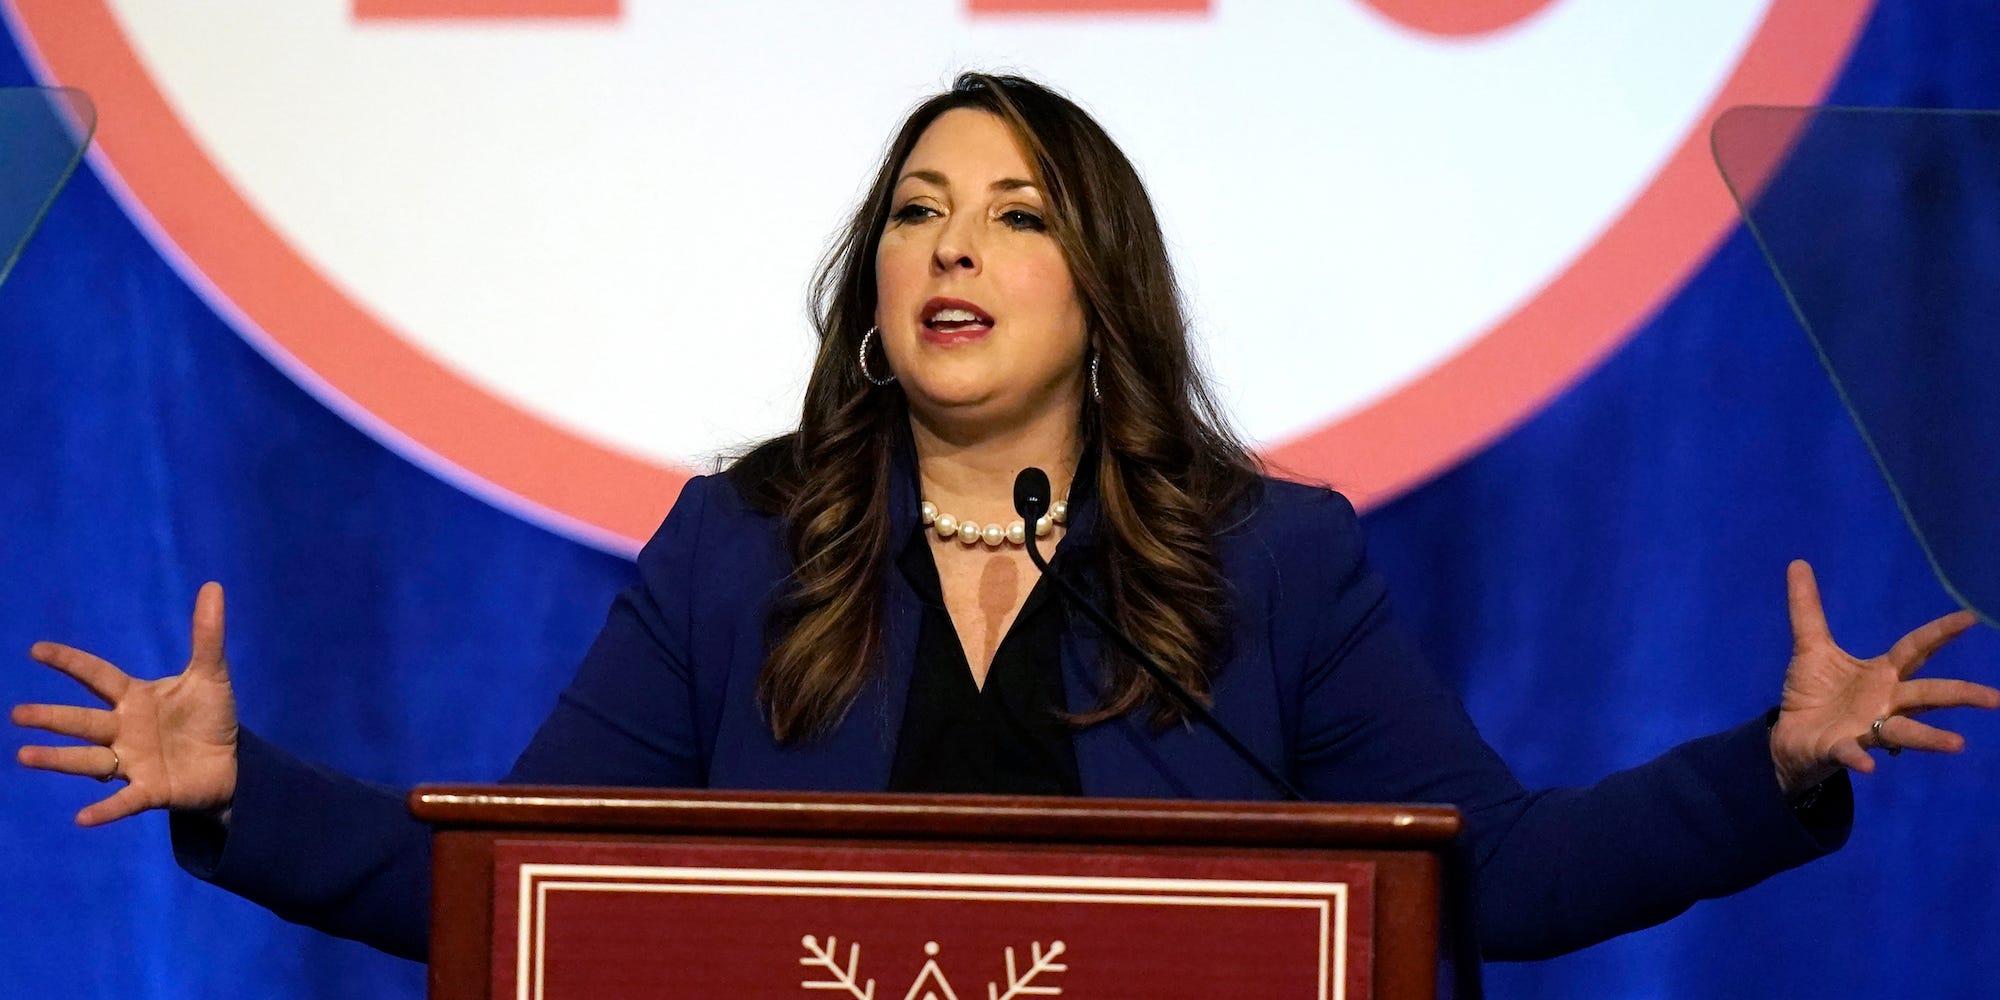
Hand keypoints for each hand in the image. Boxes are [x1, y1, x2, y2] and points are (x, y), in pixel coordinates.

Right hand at [13, 582, 239, 825]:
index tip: (36, 650)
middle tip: (18, 713)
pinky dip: (105, 809)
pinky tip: (82, 818)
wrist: (232, 763)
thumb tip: (214, 586)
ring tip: (23, 755)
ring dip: (58, 759)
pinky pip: (124, 801)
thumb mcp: (211, 675)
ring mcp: (133, 762)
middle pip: (84, 721)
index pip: (97, 676)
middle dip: (52, 718)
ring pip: (89, 760)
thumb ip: (208, 635)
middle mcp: (125, 730)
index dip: (70, 662)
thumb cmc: (209, 718)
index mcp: (135, 699)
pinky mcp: (151, 790)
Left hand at [1770, 560, 1999, 797]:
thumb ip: (1807, 609)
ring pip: (1905, 733)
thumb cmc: (1814, 693)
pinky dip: (1859, 760)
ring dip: (1930, 738)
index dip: (1939, 633)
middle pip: (1925, 695)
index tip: (1969, 618)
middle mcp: (1885, 703)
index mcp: (1881, 675)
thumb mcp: (1809, 646)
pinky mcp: (1842, 750)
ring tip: (1958, 743)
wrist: (1791, 736)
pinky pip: (1853, 755)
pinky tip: (1868, 766)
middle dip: (1959, 694)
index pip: (1915, 649)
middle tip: (1996, 698)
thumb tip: (1797, 563)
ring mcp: (1868, 729)